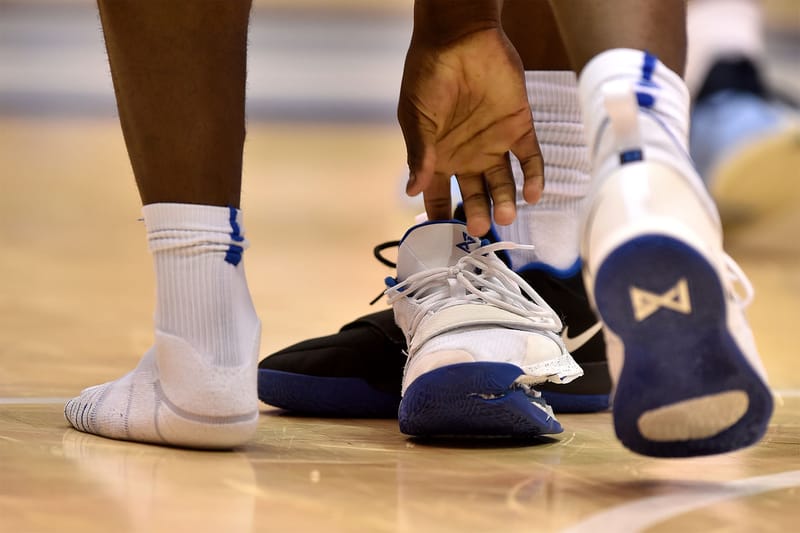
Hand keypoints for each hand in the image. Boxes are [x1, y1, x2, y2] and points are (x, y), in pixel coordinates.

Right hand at [398, 27, 543, 235]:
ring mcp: (494, 144)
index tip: (445, 242)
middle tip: (480, 228)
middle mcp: (467, 157)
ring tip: (506, 215)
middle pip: (475, 197)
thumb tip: (410, 190)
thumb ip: (419, 154)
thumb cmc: (428, 76)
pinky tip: (533, 194)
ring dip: (505, 202)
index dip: (441, 219)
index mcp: (438, 158)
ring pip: (503, 183)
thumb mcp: (416, 117)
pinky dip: (534, 178)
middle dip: (477, 215)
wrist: (459, 39)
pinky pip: (530, 159)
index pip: (439, 198)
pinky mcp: (519, 128)